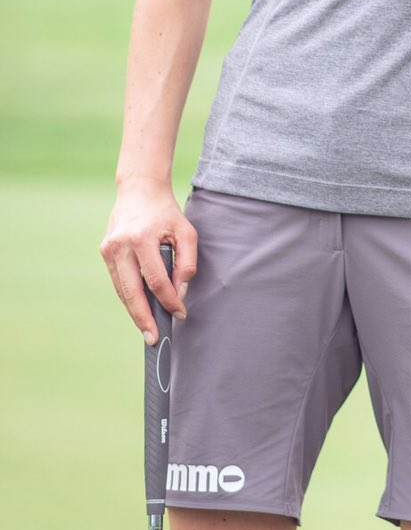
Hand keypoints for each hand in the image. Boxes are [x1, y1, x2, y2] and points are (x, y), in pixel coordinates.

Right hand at [100, 184, 197, 343]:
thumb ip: (186, 263)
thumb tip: (179, 293)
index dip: (169, 301)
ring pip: (121, 290)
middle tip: (154, 339)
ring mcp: (109, 249)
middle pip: (132, 292)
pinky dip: (128, 297)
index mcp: (142, 238)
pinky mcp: (104, 252)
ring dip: (134, 312)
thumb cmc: (166, 212)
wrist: (139, 190)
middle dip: (143, 318)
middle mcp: (121, 245)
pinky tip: (139, 310)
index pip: (156, 280)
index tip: (180, 313)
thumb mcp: (186, 232)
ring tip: (147, 330)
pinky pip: (118, 281)